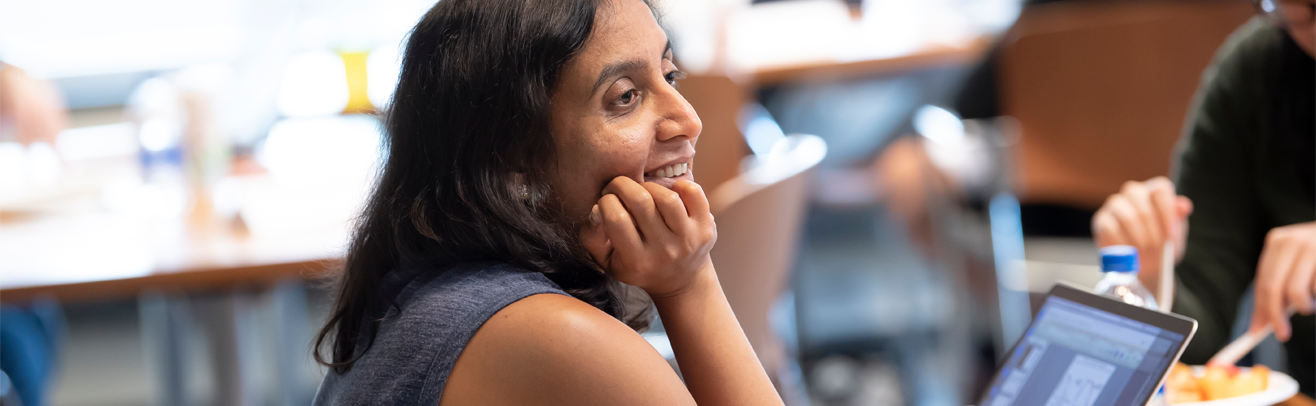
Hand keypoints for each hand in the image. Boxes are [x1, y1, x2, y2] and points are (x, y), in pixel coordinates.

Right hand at [579, 176, 716, 297]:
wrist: (680, 281)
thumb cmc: (636, 266)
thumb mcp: (607, 261)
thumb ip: (592, 237)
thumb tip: (596, 208)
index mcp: (637, 262)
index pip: (616, 219)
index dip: (605, 201)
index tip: (606, 201)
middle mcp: (664, 252)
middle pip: (640, 202)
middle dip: (622, 184)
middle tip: (618, 186)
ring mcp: (688, 240)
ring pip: (667, 197)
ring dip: (649, 185)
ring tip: (642, 191)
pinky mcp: (705, 228)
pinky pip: (695, 195)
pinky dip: (682, 185)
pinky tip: (670, 191)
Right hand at [1092, 177, 1193, 289]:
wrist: (1144, 265)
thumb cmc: (1161, 245)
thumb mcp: (1175, 232)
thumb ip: (1178, 218)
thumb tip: (1184, 206)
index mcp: (1153, 192)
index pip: (1160, 188)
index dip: (1166, 210)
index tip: (1171, 234)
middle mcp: (1133, 194)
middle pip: (1140, 197)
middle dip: (1151, 225)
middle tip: (1157, 245)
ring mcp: (1114, 205)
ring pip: (1127, 214)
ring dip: (1139, 235)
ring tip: (1144, 249)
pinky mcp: (1101, 219)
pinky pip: (1111, 228)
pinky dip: (1122, 243)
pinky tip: (1128, 252)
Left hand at [1249, 222, 1315, 341]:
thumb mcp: (1294, 266)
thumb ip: (1277, 288)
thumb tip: (1258, 325)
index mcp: (1277, 242)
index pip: (1262, 281)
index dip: (1260, 309)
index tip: (1256, 332)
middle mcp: (1293, 241)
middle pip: (1273, 287)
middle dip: (1275, 315)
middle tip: (1282, 334)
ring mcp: (1313, 246)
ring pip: (1297, 292)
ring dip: (1305, 306)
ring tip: (1313, 302)